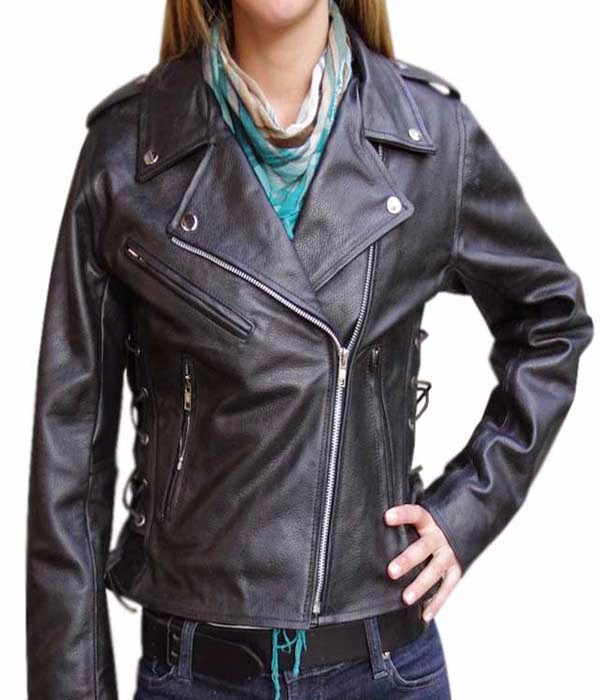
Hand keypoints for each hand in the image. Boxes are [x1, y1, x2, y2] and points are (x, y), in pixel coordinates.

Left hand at [384, 503, 461, 621]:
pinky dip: (437, 602)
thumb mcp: (418, 520)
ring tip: (406, 599)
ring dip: (421, 585)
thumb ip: (400, 523)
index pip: (415, 513)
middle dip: (407, 560)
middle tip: (391, 572)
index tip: (387, 517)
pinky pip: (447, 588)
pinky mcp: (456, 570)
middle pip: (423, 547)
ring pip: (435, 570)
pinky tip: (424, 614)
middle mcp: (439, 537)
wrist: (461, 528)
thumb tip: (369, 523)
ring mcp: (449, 554)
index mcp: (428, 521)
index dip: (402, 515)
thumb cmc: (427, 527)